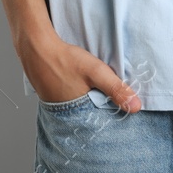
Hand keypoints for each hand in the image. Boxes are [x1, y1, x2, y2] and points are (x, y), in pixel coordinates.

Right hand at [17, 31, 141, 112]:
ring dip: (88, 104)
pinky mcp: (50, 96)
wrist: (35, 47)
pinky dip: (77, 97)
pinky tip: (80, 87)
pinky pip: (69, 102)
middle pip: (89, 118)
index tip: (122, 116)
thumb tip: (137, 107)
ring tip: (95, 95)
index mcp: (77, 114)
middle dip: (100, 113)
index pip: (100, 125)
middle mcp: (65, 115)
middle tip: (110, 104)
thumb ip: (116, 89)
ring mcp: (55, 106)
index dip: (111, 120)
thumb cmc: (64, 60)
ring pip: (79, 109)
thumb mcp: (96, 72)